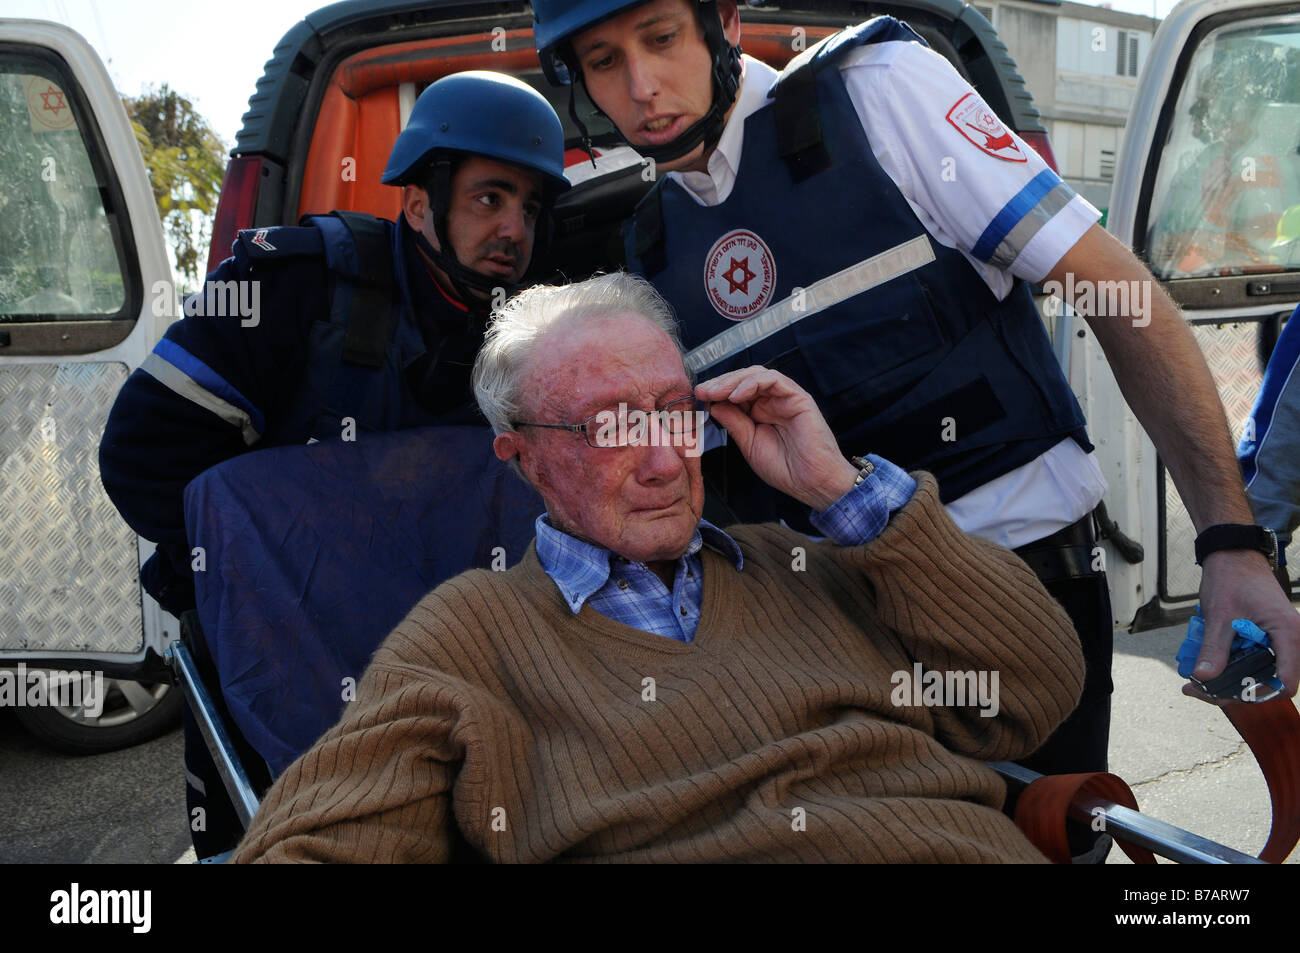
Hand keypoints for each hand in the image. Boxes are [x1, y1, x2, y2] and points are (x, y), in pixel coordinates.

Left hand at [694, 366, 857, 510]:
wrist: (811, 483)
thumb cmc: (786, 469)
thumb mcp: (749, 444)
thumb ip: (734, 423)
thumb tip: (714, 405)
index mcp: (760, 413)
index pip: (735, 392)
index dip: (716, 392)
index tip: (698, 397)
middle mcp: (772, 402)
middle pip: (743, 380)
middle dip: (720, 383)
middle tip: (702, 391)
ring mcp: (785, 398)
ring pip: (756, 375)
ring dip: (733, 381)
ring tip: (716, 392)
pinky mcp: (798, 397)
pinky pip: (773, 380)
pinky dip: (752, 383)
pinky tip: (737, 395)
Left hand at [1184, 549, 1299, 704]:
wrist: (1232, 555)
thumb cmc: (1231, 578)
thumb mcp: (1219, 615)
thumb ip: (1214, 648)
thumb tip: (1203, 677)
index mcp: (1288, 633)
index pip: (1285, 681)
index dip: (1259, 694)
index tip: (1226, 695)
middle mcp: (1290, 639)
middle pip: (1269, 682)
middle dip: (1234, 690)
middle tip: (1197, 689)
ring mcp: (1280, 639)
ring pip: (1259, 673)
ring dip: (1230, 680)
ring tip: (1195, 681)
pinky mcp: (1267, 638)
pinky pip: (1253, 660)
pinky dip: (1231, 666)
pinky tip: (1206, 666)